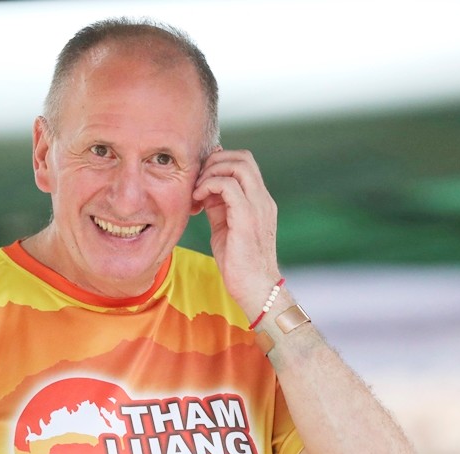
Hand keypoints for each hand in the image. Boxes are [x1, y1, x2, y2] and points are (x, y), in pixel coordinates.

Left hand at [192, 149, 279, 318]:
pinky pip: (228, 186)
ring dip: (211, 172)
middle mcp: (262, 199)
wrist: (255, 289)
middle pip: (243, 157)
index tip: (200, 180)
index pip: (244, 163)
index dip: (220, 163)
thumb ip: (218, 206)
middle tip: (197, 182)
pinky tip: (197, 201)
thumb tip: (204, 190)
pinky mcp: (247, 217)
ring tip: (196, 191)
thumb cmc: (239, 263)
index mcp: (259, 200)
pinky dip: (208, 186)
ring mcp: (258, 206)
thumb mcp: (225, 227)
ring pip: (238, 165)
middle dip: (214, 162)